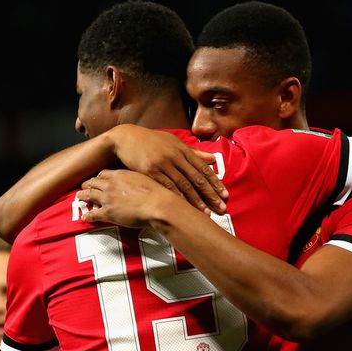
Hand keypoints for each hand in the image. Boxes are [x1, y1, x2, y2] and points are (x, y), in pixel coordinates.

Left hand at [78, 169, 189, 227]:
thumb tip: (144, 181)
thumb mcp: (147, 178)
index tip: (98, 178)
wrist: (158, 205)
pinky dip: (87, 215)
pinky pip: (93, 214)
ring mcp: (108, 198)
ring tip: (79, 197)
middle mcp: (111, 184)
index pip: (104, 173)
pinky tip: (84, 217)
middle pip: (94, 182)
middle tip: (83, 186)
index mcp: (120, 174)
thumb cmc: (158, 192)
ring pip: (89, 195)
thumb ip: (139, 179)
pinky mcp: (108, 213)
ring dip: (83, 196)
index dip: (100, 176)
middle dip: (88, 184)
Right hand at [109, 124, 226, 213]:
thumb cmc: (150, 141)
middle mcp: (176, 156)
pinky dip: (177, 198)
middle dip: (210, 195)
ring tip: (206, 213)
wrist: (125, 137)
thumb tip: (213, 158)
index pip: (203, 169)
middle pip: (197, 178)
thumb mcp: (173, 142)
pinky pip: (166, 186)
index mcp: (183, 149)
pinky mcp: (150, 170)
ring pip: (183, 185)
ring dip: (196, 200)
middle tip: (222, 208)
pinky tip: (184, 207)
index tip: (225, 195)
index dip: (215, 183)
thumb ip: (193, 152)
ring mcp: (163, 163)